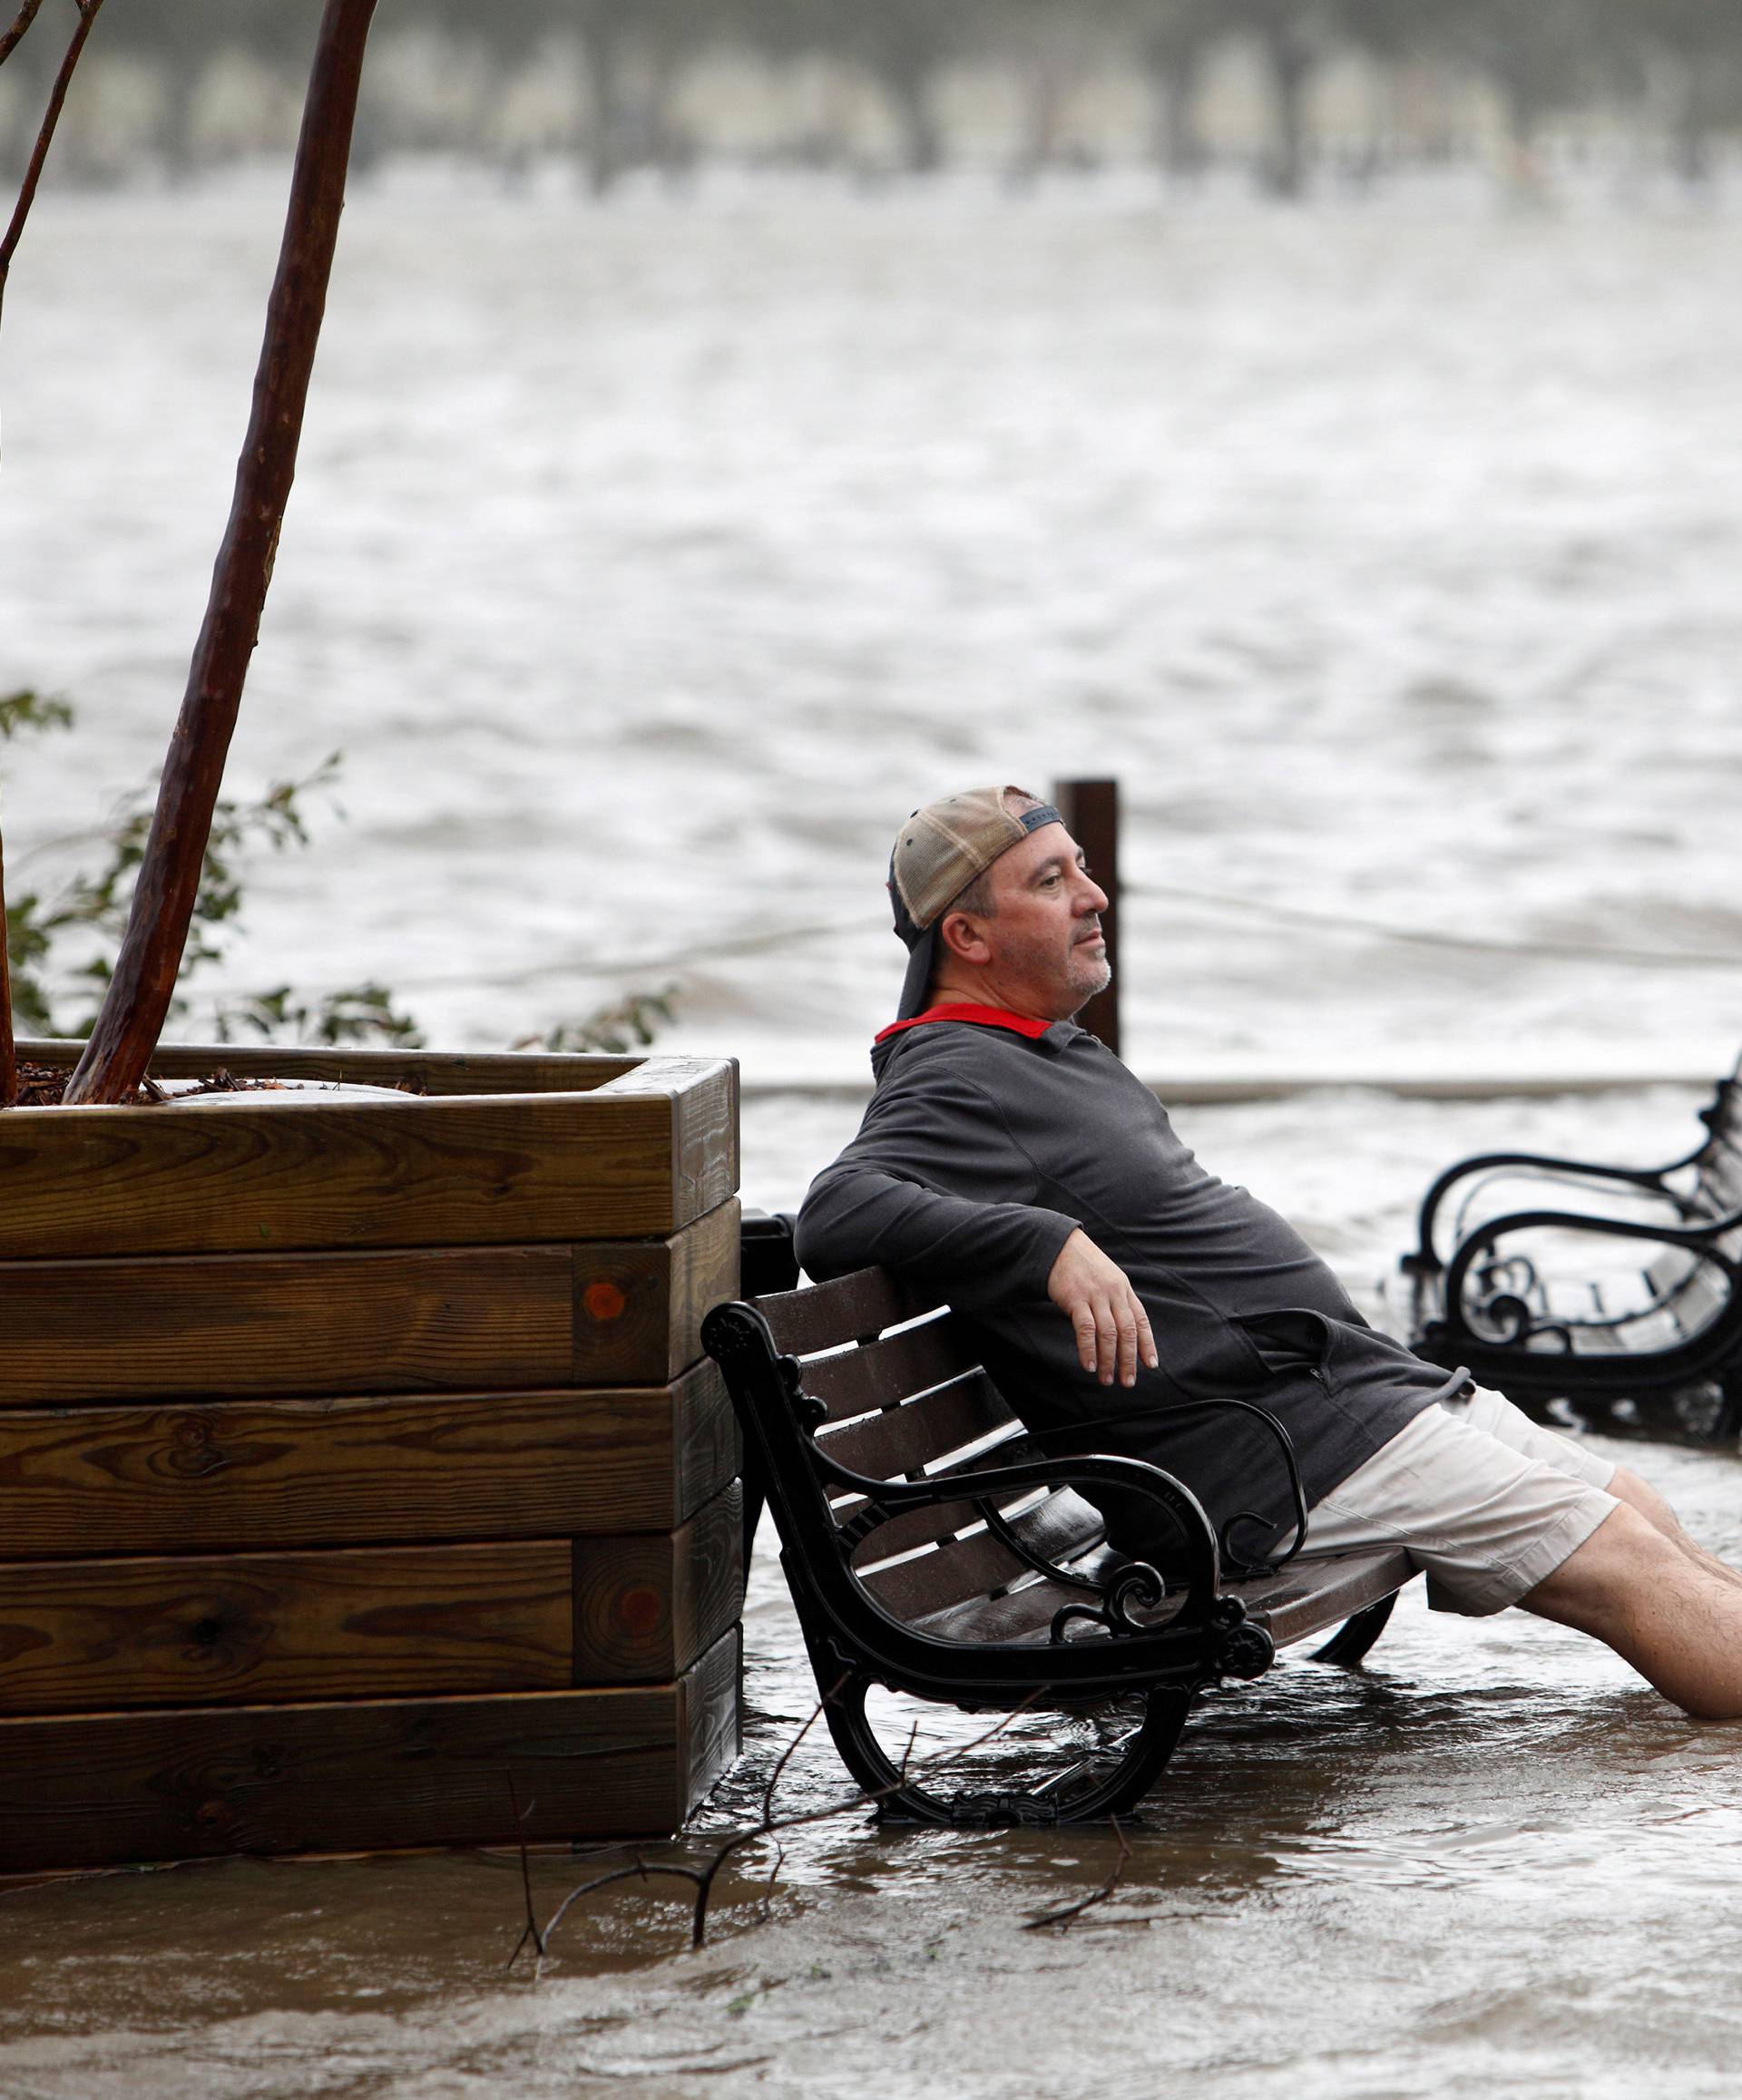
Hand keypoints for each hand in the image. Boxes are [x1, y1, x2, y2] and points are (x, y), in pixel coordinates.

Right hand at [1046, 1228, 1158, 1387]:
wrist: (1059, 1245)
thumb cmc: (1083, 1266)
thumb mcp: (1108, 1278)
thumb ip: (1118, 1300)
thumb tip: (1124, 1331)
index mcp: (1124, 1289)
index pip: (1141, 1320)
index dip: (1147, 1344)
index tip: (1151, 1365)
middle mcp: (1114, 1292)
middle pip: (1127, 1331)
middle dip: (1129, 1360)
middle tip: (1127, 1382)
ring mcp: (1095, 1295)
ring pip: (1108, 1333)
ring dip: (1109, 1360)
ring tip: (1107, 1380)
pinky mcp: (1075, 1298)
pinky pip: (1085, 1329)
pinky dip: (1088, 1349)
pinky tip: (1090, 1365)